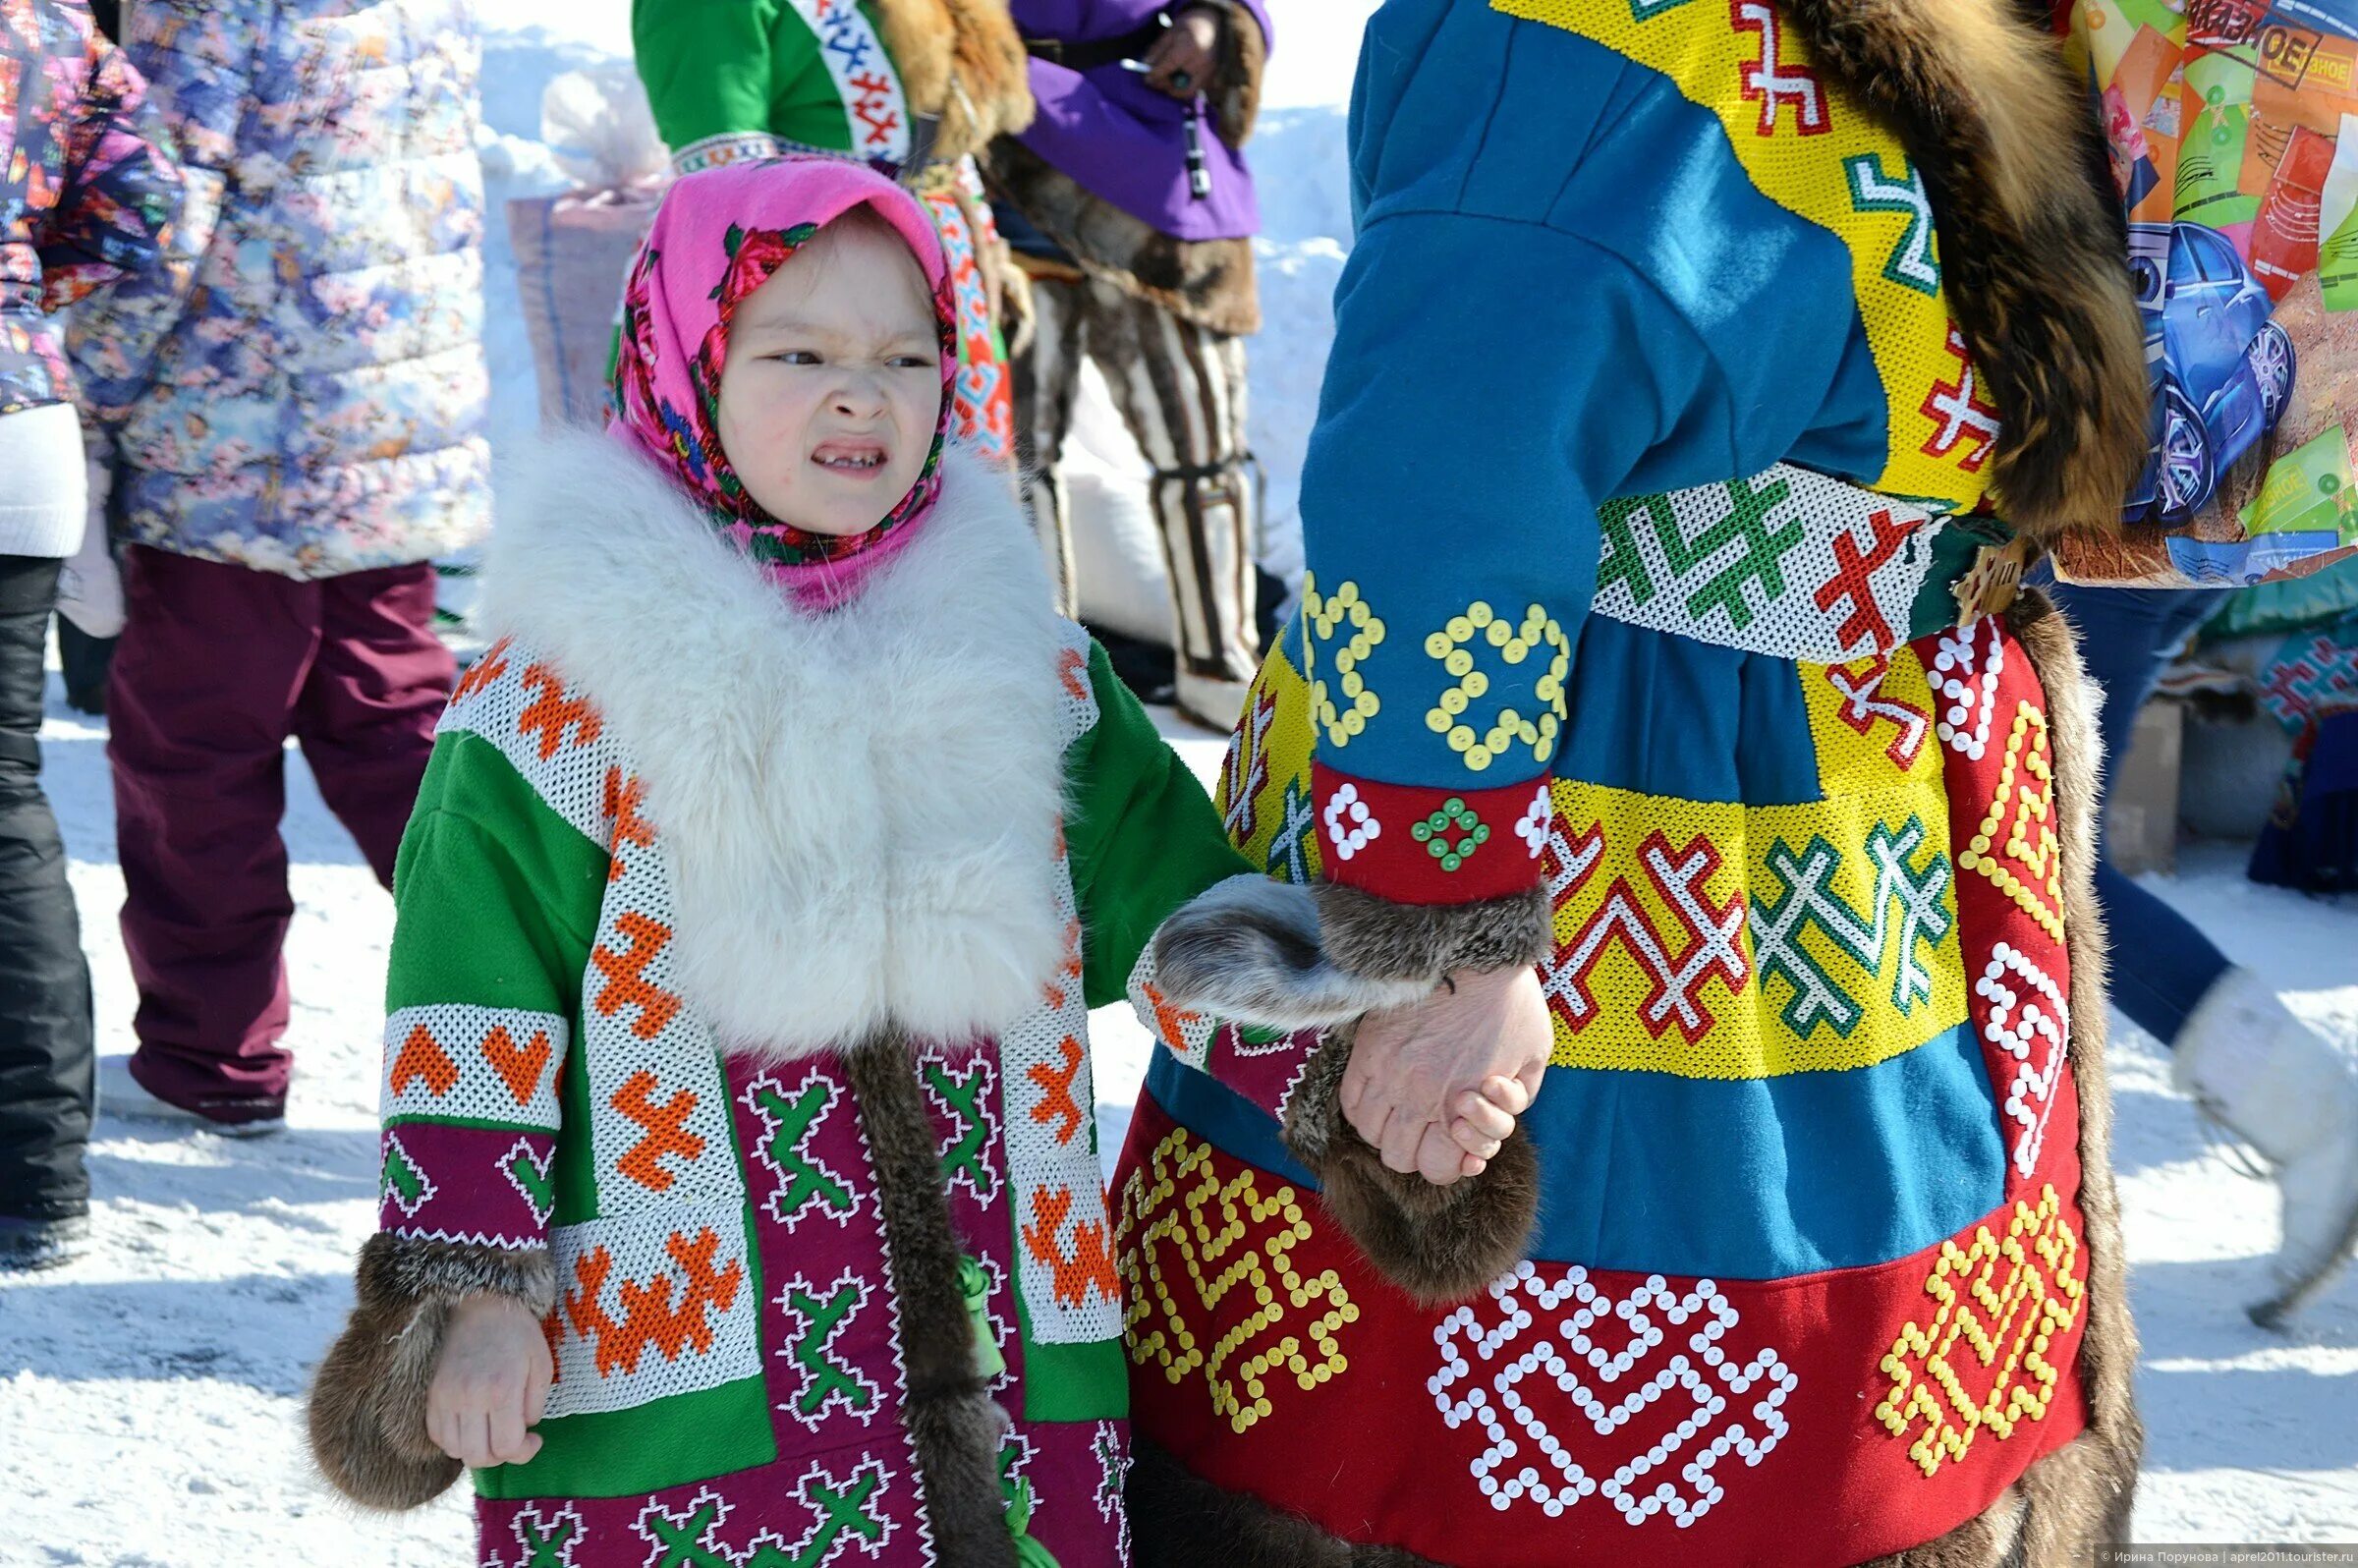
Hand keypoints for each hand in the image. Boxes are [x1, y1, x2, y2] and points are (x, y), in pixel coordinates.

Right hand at [425, 1294, 552, 1468]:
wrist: (480, 1304)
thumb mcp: (542, 1364)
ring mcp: (445, 1397)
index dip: (524, 1452)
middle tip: (513, 1440)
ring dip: (477, 1450)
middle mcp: (468, 1397)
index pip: (506, 1447)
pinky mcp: (430, 1395)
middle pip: (478, 1456)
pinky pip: (437, 1435)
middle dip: (500, 1457)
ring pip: (455, 1450)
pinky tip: (472, 1426)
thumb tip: (525, 1431)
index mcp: (501, 1389)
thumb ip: (536, 1404)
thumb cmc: (517, 1333)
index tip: (534, 1440)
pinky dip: (455, 1440)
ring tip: (492, 1432)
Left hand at [1143, 6, 1222, 98]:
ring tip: (1167, 81)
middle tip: (1155, 82)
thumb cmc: (1190, 26)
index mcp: (1191, 46)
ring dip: (1175, 89)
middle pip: (1179, 82)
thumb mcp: (1171, 32)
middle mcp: (1203, 61)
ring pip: (1188, 90)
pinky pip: (1196, 89)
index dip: (1157, 73)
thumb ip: (1159, 49)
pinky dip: (1185, 87)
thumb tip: (1147, 64)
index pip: (1170, 64)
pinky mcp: (1213, 77)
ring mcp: (1210, 71)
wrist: (1214, 24)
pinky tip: (1179, 78)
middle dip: (1164, 84)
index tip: (1147, 78)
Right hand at [1342, 965, 1549, 1186]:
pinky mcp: (1367, 1051)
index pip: (1438, 1168)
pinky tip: (1381, 1095)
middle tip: (1428, 1129)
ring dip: (1387, 1130)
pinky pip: (1350, 1102)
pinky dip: (1363, 1108)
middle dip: (1416, 1150)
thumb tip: (1499, 1115)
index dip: (1448, 1164)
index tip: (1454, 1142)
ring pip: (1370, 1134)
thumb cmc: (1509, 1000)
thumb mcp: (1535, 1055)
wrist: (1471, 949)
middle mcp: (1419, 1098)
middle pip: (1398, 1158)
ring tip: (1403, 1111)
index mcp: (1461, 1105)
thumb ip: (1520, 1095)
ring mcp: (1388, 1075)